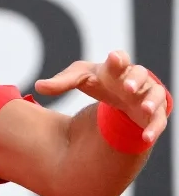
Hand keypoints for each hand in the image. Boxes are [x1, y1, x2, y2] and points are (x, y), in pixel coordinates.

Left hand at [35, 50, 169, 142]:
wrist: (121, 95)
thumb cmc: (100, 81)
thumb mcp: (79, 78)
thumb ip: (60, 82)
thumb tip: (38, 86)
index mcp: (116, 68)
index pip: (119, 59)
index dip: (118, 58)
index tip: (114, 58)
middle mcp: (135, 79)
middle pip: (140, 74)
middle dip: (135, 79)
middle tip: (126, 86)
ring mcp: (146, 96)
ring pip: (155, 95)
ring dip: (151, 101)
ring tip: (144, 109)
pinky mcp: (153, 114)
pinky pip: (158, 120)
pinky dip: (154, 128)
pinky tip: (146, 137)